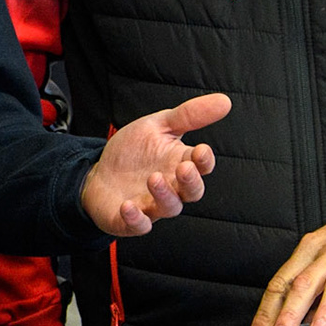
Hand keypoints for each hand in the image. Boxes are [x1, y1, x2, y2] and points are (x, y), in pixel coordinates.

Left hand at [80, 93, 229, 235]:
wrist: (100, 173)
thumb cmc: (135, 152)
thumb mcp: (159, 126)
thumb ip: (189, 115)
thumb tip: (225, 100)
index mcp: (180, 163)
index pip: (201, 166)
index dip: (204, 161)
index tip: (201, 150)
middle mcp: (171, 188)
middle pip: (191, 192)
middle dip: (190, 181)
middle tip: (184, 167)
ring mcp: (152, 205)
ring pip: (168, 208)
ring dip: (163, 194)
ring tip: (154, 178)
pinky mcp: (131, 219)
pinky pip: (139, 225)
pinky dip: (136, 218)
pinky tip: (128, 206)